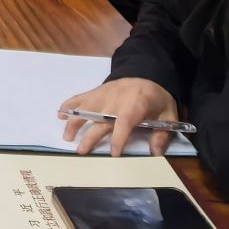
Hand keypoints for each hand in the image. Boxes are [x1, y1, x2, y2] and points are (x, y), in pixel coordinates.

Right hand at [57, 77, 179, 156]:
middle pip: (101, 119)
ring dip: (75, 122)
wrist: (148, 73)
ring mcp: (105, 94)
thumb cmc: (157, 98)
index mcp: (136, 104)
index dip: (119, 138)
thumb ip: (162, 134)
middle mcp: (117, 99)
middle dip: (90, 136)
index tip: (114, 155)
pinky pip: (81, 97)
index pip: (125, 122)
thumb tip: (155, 153)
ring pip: (86, 108)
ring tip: (66, 137)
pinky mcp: (98, 91)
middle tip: (81, 152)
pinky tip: (60, 114)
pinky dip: (70, 105)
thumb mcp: (168, 115)